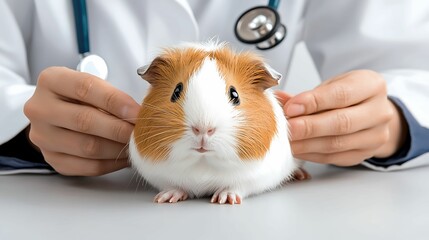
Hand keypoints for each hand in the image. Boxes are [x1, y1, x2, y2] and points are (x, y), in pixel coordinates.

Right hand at [24, 67, 140, 175]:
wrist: (57, 114)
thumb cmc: (82, 97)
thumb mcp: (92, 85)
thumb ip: (112, 95)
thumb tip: (142, 113)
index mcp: (51, 80)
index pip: (85, 88)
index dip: (116, 101)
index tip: (138, 112)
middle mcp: (40, 108)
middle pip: (84, 120)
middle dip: (119, 128)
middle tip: (141, 132)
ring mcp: (42, 136)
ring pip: (87, 147)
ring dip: (117, 148)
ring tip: (136, 145)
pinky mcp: (51, 158)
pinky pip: (87, 166)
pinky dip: (111, 164)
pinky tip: (124, 157)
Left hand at [276, 70, 407, 165]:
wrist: (369, 113)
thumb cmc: (347, 96)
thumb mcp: (330, 86)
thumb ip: (306, 95)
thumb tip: (279, 100)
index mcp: (372, 85)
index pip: (341, 95)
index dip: (313, 102)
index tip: (291, 107)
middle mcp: (380, 112)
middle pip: (342, 123)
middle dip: (309, 127)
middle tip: (287, 128)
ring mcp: (375, 136)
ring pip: (337, 144)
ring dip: (307, 144)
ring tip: (287, 141)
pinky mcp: (364, 155)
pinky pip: (334, 158)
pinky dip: (311, 155)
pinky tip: (297, 149)